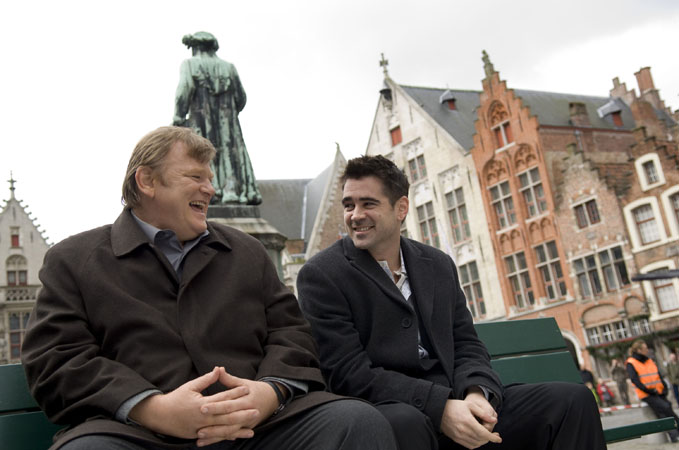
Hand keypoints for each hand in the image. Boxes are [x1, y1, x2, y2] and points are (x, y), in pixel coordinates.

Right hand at [129, 367, 255, 443]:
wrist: (159, 416)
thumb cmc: (175, 399)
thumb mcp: (190, 386)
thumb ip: (206, 379)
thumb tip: (219, 369)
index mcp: (201, 404)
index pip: (221, 398)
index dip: (235, 393)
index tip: (247, 389)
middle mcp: (202, 418)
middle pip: (226, 416)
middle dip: (242, 414)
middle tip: (257, 411)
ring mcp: (200, 429)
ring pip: (223, 429)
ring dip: (238, 429)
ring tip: (252, 428)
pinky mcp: (198, 436)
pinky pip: (215, 437)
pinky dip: (227, 436)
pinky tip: (237, 436)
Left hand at [195, 368, 280, 445]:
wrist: (272, 399)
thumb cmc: (255, 389)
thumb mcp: (244, 383)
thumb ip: (229, 379)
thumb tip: (218, 369)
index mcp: (247, 400)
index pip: (229, 404)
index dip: (216, 407)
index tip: (202, 408)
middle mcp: (248, 414)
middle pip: (229, 421)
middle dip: (214, 426)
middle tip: (199, 429)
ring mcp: (248, 423)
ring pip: (230, 431)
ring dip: (215, 436)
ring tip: (200, 437)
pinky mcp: (246, 429)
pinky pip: (231, 435)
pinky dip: (219, 439)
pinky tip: (206, 442)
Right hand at [440, 391, 500, 448]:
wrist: (439, 410)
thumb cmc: (455, 406)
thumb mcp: (470, 405)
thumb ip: (483, 413)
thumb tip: (494, 420)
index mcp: (467, 421)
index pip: (483, 433)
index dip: (493, 437)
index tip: (499, 439)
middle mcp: (463, 430)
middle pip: (481, 440)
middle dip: (489, 439)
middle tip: (495, 436)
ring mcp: (458, 436)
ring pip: (475, 444)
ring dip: (483, 442)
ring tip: (487, 437)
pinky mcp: (455, 439)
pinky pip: (469, 446)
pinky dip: (476, 444)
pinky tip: (478, 439)